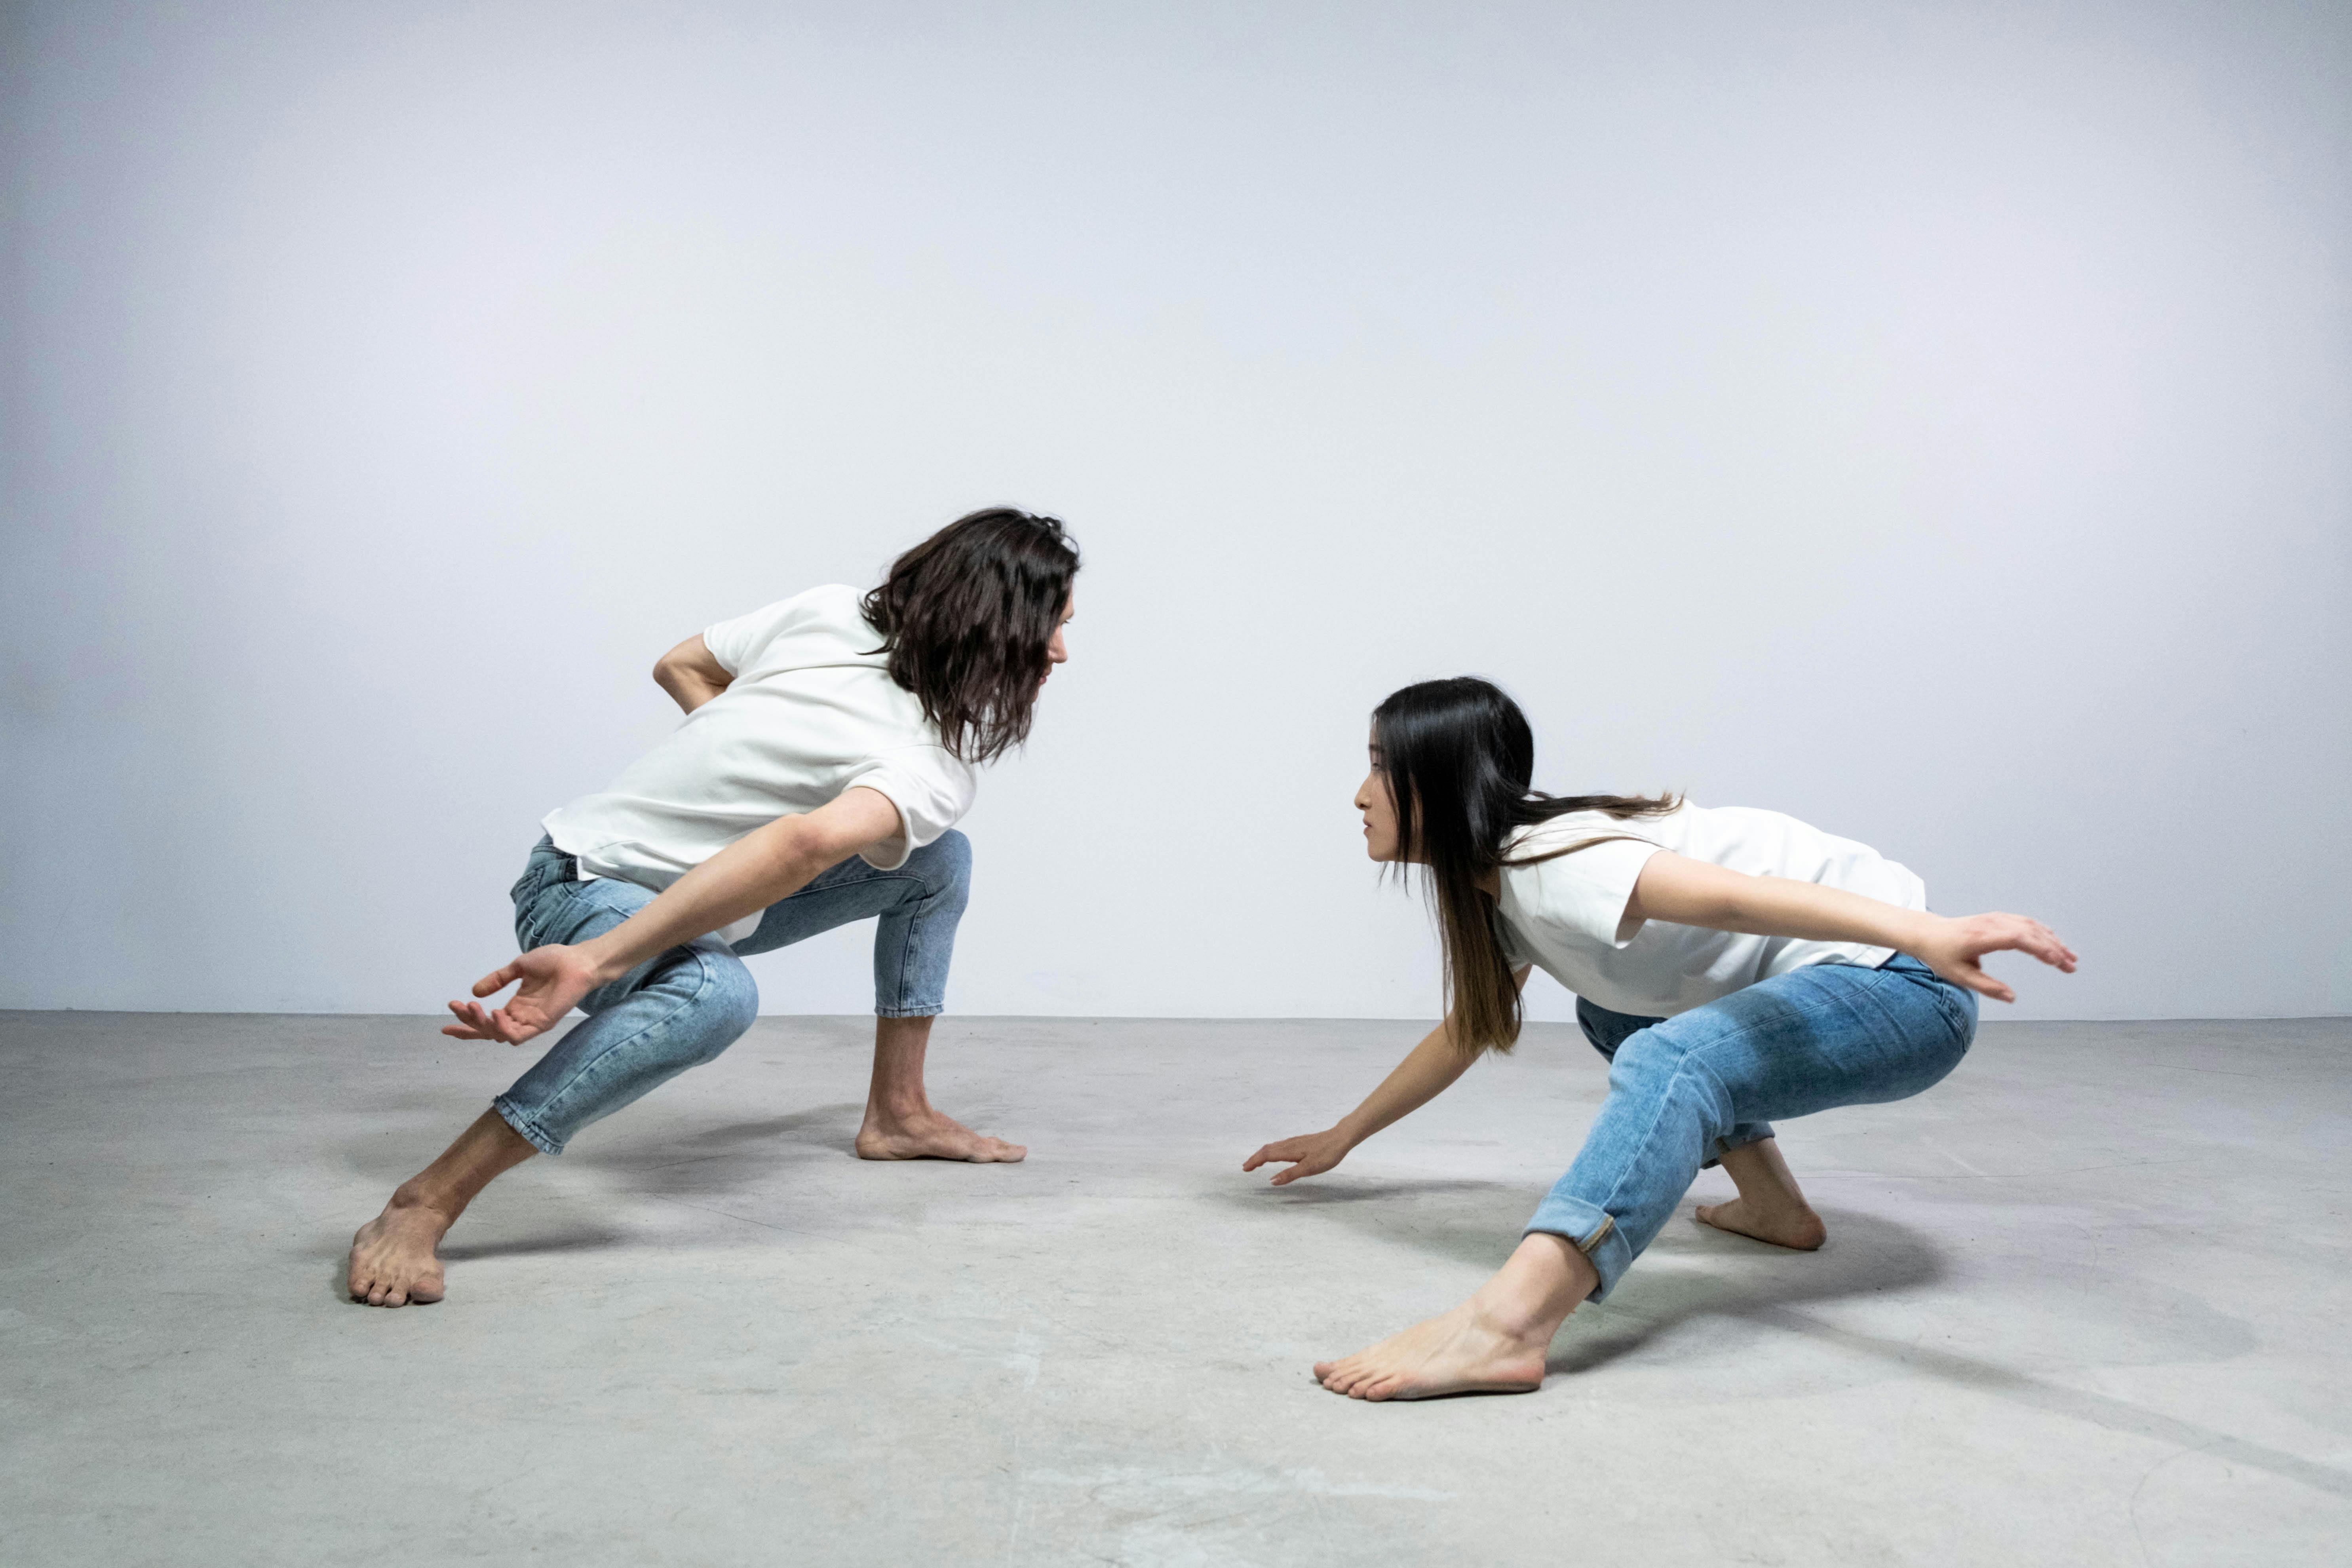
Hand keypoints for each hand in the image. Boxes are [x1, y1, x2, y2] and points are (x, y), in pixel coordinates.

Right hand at [442, 945, 606, 1044]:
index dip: (467, 1019)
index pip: (487, 1020)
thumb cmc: (554, 961)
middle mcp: (521, 1017)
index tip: (450, 1007)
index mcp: (516, 1006)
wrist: (577, 960)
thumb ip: (497, 979)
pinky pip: (517, 1035)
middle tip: (456, 1007)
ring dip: (482, 1024)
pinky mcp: (541, 1025)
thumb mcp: (519, 967)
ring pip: (498, 1034)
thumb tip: (474, 991)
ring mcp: (531, 1023)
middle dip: (468, 1023)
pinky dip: (503, 1028)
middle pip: (487, 1030)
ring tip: (473, 1007)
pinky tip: (495, 1014)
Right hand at [1243, 1128, 1352, 1185]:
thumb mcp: (1309, 1168)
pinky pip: (1280, 1145)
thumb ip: (1290, 1174)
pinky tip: (1276, 1154)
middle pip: (1267, 1149)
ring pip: (1273, 1146)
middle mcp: (1289, 1144)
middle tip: (1246, 1167)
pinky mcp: (1301, 1141)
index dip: (1254, 1162)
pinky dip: (1272, 1151)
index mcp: (1289, 1151)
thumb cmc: (1327, 1154)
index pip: (1266, 1155)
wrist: (1341, 1137)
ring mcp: (1295, 1141)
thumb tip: (1271, 1181)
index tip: (1245, 1169)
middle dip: (1255, 1158)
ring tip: (1257, 1161)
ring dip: (1262, 1154)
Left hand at [1911, 913, 2077, 1003]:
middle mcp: (1991, 923)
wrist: (1928, 934)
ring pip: (2031, 926)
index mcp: (1982, 937)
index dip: (2039, 948)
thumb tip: (2012, 998)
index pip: (2017, 938)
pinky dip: (2042, 932)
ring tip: (2069, 958)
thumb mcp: (1959, 977)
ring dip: (2052, 941)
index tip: (2056, 961)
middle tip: (2071, 967)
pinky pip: (2025, 923)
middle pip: (2030, 932)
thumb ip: (1987, 987)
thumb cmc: (1942, 955)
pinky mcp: (1998, 918)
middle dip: (2054, 949)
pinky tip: (2054, 943)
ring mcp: (1996, 919)